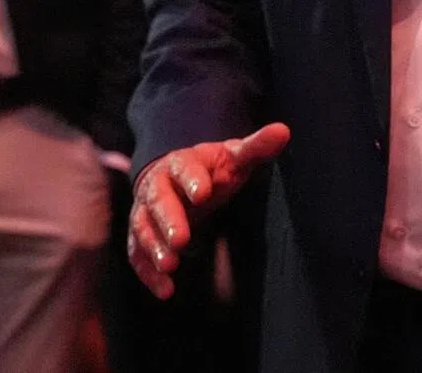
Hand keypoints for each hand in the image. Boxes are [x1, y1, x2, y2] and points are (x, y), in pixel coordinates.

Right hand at [127, 122, 289, 298]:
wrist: (178, 178)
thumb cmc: (213, 169)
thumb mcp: (234, 157)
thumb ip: (256, 147)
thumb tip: (284, 131)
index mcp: (182, 162)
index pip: (185, 168)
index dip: (192, 180)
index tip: (203, 193)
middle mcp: (158, 185)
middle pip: (159, 201)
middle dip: (169, 220)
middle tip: (181, 240)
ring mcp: (146, 211)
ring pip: (143, 228)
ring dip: (154, 248)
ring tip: (170, 266)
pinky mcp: (140, 235)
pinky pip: (138, 254)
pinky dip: (148, 273)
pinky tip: (166, 290)